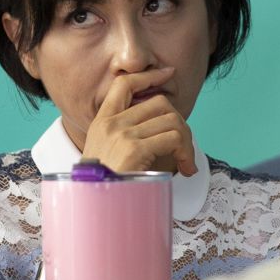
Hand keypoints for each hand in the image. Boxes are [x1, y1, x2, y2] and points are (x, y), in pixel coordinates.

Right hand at [80, 67, 197, 176]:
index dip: (149, 75)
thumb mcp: (105, 154)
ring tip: (186, 162)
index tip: (168, 73)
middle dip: (181, 123)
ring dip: (187, 142)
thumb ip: (124, 135)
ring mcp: (122, 135)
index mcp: (102, 122)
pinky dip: (186, 152)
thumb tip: (161, 125)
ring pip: (172, 121)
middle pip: (160, 103)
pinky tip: (184, 168)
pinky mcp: (135, 149)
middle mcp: (111, 124)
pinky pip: (173, 138)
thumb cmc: (104, 185)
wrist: (93, 206)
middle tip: (184, 147)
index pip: (125, 84)